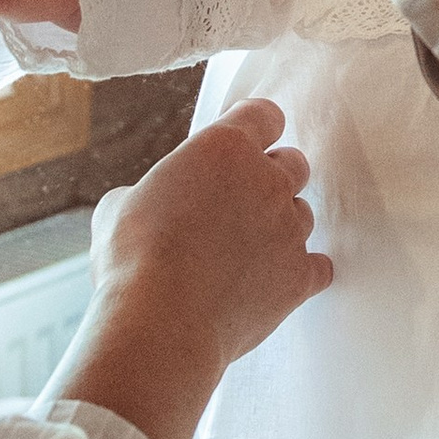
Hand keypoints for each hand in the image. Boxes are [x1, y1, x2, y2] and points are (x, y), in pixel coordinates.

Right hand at [51, 100, 330, 438]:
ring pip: (303, 214)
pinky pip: (319, 266)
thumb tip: (150, 204)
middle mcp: (268, 180)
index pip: (265, 115)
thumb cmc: (133, 260)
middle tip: (238, 203)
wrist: (161, 323)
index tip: (244, 144)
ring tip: (243, 252)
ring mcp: (289, 228)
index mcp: (225, 148)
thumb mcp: (119, 206)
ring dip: (281, 226)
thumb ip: (151, 191)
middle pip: (294, 163)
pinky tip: (273, 282)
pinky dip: (300, 272)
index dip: (255, 128)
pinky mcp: (301, 275)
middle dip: (272, 177)